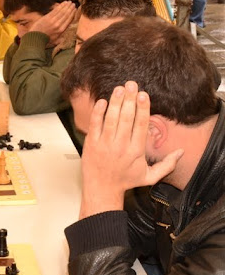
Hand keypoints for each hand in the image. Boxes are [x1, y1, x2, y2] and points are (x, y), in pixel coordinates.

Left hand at [29, 1, 76, 42]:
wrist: (35, 38)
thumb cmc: (44, 40)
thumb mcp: (54, 41)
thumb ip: (60, 38)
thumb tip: (65, 37)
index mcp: (61, 30)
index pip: (69, 20)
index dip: (72, 14)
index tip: (75, 9)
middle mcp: (58, 24)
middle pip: (66, 14)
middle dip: (70, 8)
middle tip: (73, 3)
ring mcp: (53, 20)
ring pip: (61, 11)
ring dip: (66, 6)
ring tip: (69, 2)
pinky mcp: (47, 17)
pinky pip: (55, 10)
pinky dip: (60, 6)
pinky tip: (63, 3)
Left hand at [79, 81, 183, 218]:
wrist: (101, 189)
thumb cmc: (124, 182)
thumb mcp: (149, 177)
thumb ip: (167, 165)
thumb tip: (181, 152)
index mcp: (136, 151)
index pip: (140, 125)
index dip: (143, 109)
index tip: (144, 95)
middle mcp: (120, 146)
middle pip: (126, 118)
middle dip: (130, 100)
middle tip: (132, 84)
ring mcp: (105, 144)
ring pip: (111, 119)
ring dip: (115, 102)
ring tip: (120, 89)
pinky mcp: (92, 144)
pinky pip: (94, 125)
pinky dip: (98, 113)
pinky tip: (102, 101)